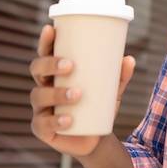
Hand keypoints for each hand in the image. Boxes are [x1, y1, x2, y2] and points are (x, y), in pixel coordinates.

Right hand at [29, 25, 135, 156]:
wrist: (96, 138)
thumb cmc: (98, 105)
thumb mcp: (112, 89)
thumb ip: (120, 75)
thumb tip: (130, 59)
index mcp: (56, 73)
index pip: (45, 53)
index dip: (45, 41)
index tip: (50, 29)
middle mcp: (44, 87)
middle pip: (37, 70)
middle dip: (50, 64)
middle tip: (69, 65)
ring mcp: (40, 108)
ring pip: (39, 96)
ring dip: (57, 93)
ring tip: (78, 94)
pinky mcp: (41, 128)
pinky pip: (42, 124)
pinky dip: (55, 121)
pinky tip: (68, 120)